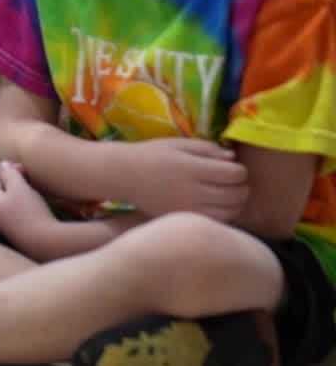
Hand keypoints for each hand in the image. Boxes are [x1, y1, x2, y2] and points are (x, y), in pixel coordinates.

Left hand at [0, 161, 57, 251]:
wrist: (44, 242)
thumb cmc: (30, 212)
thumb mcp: (19, 188)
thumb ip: (9, 174)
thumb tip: (2, 164)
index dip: (5, 170)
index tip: (21, 167)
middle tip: (12, 174)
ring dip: (3, 190)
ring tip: (20, 184)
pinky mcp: (9, 229)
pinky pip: (2, 210)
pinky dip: (8, 200)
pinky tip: (22, 199)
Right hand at [120, 137, 248, 220]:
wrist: (124, 176)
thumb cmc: (152, 155)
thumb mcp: (178, 143)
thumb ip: (207, 148)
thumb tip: (233, 158)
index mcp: (192, 168)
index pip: (235, 174)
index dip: (240, 170)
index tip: (232, 168)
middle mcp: (192, 191)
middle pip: (236, 194)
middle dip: (242, 187)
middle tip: (234, 181)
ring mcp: (189, 209)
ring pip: (231, 211)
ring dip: (237, 202)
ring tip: (227, 193)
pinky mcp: (184, 219)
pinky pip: (217, 221)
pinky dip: (224, 214)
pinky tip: (217, 205)